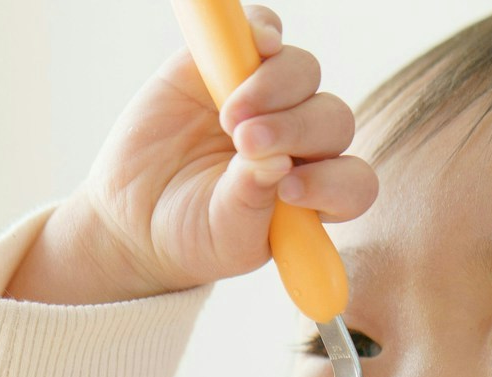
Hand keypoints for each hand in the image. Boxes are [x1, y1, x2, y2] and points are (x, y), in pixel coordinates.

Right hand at [7, 4, 377, 305]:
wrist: (138, 212)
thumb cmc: (193, 234)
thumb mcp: (223, 234)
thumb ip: (250, 203)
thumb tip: (275, 163)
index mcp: (315, 193)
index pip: (352, 183)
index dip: (332, 182)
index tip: (289, 191)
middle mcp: (303, 143)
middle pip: (332, 119)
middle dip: (295, 129)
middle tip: (247, 143)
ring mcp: (270, 98)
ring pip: (303, 73)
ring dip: (275, 87)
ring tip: (229, 116)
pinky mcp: (231, 61)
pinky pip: (263, 28)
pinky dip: (263, 27)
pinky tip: (255, 43)